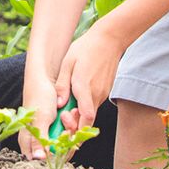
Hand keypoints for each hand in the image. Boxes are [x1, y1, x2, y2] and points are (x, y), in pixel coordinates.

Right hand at [18, 63, 68, 159]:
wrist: (46, 77)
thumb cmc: (39, 96)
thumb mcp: (41, 118)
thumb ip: (40, 139)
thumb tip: (38, 158)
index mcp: (27, 139)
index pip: (42, 158)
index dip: (56, 152)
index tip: (64, 140)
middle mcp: (37, 138)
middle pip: (56, 150)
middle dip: (65, 137)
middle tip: (66, 122)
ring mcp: (48, 131)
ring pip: (64, 140)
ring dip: (70, 128)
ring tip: (68, 114)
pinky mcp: (57, 124)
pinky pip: (69, 130)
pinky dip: (72, 122)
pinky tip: (72, 113)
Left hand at [55, 18, 129, 132]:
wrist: (109, 39)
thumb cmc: (85, 48)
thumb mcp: (68, 63)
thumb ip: (63, 85)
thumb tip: (59, 104)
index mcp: (85, 88)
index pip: (86, 118)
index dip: (77, 129)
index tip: (66, 125)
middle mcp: (96, 94)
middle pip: (88, 121)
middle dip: (75, 125)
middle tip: (63, 115)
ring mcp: (102, 94)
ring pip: (91, 113)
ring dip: (79, 115)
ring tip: (67, 104)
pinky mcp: (105, 91)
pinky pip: (94, 104)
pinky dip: (85, 107)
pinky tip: (76, 97)